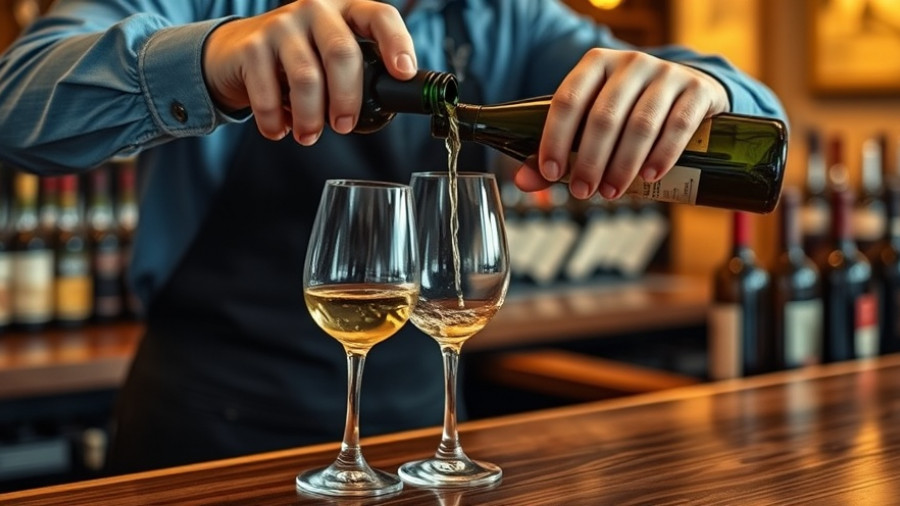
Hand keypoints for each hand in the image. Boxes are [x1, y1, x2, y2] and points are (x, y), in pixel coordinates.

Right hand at [203, 0, 416, 143]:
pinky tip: (279, 129)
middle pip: (341, 52)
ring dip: (311, 117)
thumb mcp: (330, 56)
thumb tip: (388, 105)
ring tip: (309, 136)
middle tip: (344, 126)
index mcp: (344, 11)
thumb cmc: (296, 60)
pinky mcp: (251, 46)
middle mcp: (315, 10)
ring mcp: (281, 24)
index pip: (379, 16)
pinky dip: (275, 120)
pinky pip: (269, 93)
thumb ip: (358, 71)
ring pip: (307, 77)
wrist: (234, 52)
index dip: (396, 43)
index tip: (403, 74)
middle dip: (347, 98)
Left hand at [514, 48, 729, 199]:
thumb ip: (559, 149)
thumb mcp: (592, 120)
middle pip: (603, 117)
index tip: (550, 173)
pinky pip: (678, 125)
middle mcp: (630, 63)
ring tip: (612, 192)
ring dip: (623, 165)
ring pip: (640, 125)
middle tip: (583, 192)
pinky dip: (662, 155)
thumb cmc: (630, 109)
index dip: (554, 138)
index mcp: (595, 64)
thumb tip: (524, 182)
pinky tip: (649, 176)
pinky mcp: (697, 90)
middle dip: (589, 161)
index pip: (567, 100)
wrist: (689, 90)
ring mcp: (666, 74)